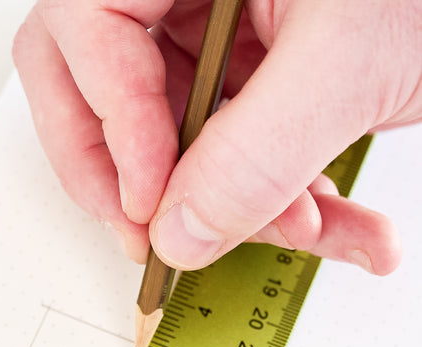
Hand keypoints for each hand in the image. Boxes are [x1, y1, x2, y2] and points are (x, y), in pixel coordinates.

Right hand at [13, 1, 420, 272]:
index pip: (85, 25)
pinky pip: (220, 144)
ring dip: (221, 200)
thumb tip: (177, 233)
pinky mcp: (249, 66)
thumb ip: (254, 155)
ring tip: (293, 228)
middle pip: (88, 79)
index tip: (150, 202)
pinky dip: (267, 196)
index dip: (109, 124)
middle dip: (121, 172)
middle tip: (145, 230)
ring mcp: (214, 22)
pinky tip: (321, 219)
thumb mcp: (352, 63)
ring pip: (160, 128)